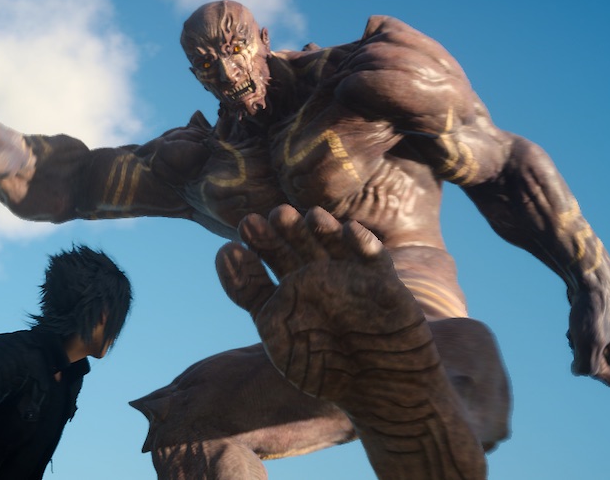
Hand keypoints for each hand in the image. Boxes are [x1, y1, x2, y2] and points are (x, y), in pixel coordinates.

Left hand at [218, 205, 487, 478]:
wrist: (379, 394)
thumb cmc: (324, 371)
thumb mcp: (276, 331)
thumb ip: (250, 291)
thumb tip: (225, 249)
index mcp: (289, 289)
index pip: (271, 256)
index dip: (258, 242)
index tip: (241, 233)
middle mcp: (318, 277)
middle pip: (299, 243)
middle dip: (287, 228)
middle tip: (274, 215)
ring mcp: (350, 277)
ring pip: (334, 242)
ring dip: (323, 228)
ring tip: (309, 217)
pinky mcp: (383, 282)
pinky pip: (373, 256)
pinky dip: (363, 243)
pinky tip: (350, 231)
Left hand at [567, 273, 609, 386]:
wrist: (591, 282)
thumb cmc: (592, 313)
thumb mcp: (588, 345)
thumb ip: (586, 367)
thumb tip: (579, 371)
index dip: (595, 371)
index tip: (590, 351)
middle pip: (598, 369)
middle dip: (584, 356)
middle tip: (580, 339)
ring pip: (589, 355)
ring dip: (578, 346)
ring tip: (576, 331)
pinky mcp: (602, 330)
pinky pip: (585, 343)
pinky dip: (577, 337)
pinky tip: (573, 325)